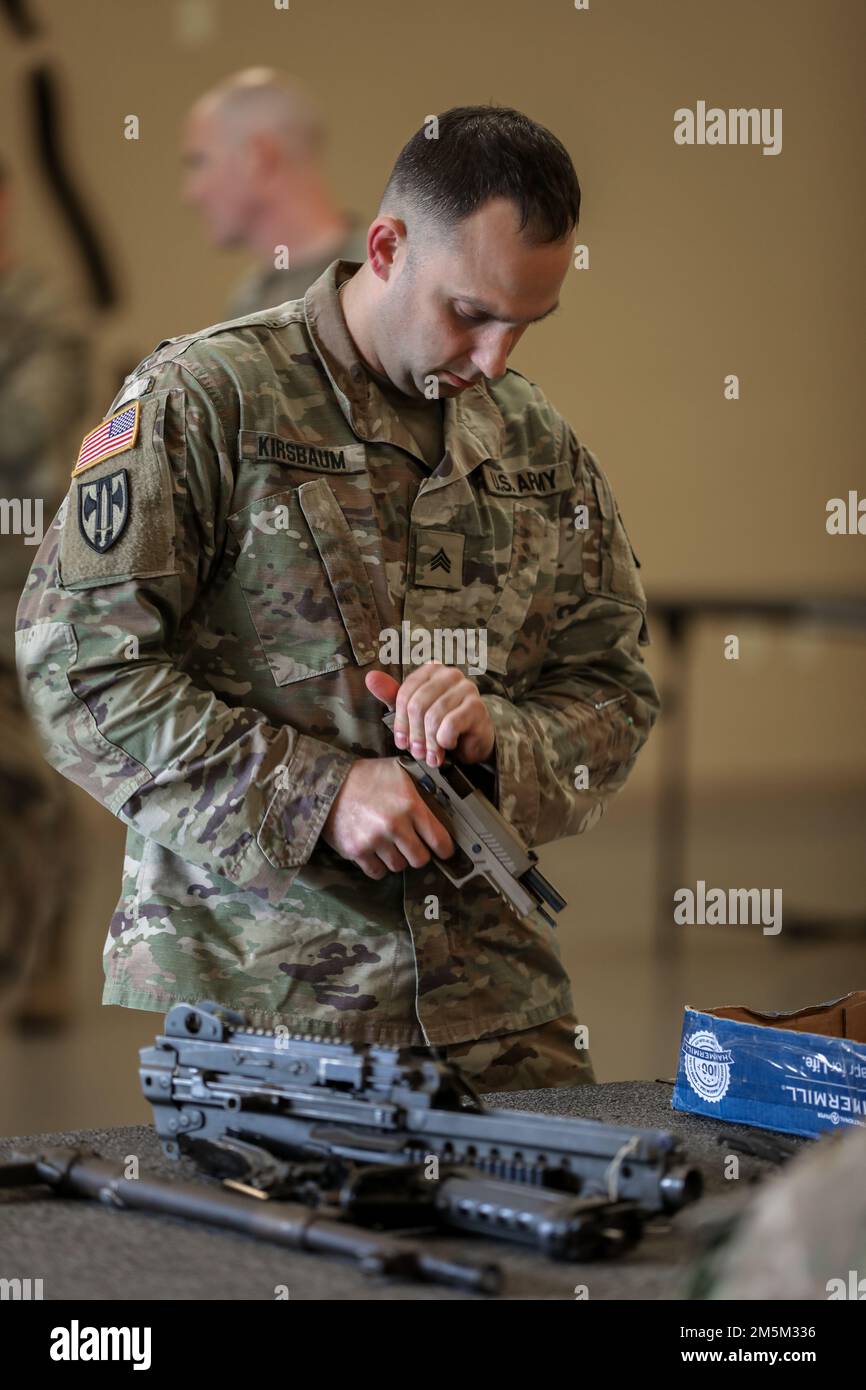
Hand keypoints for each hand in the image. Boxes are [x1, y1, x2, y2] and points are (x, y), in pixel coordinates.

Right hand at [321, 757, 453, 879]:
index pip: (438, 839)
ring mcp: (374, 840)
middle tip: (414, 847)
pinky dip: (378, 866)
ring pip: (398, 866)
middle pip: (420, 859)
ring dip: (397, 859)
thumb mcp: (399, 769)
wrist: (327, 783)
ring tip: (391, 846)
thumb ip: (422, 782)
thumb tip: (446, 789)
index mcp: (410, 805)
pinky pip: (376, 872)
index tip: (444, 852)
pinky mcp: (356, 851)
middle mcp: (394, 825)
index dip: (445, 849)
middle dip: (419, 854)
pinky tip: (376, 853)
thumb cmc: (366, 775)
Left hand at [366, 663, 494, 767]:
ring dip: (429, 742)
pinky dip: (445, 741)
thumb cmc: (442, 724)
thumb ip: (393, 695)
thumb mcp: (413, 712)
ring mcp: (466, 688)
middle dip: (415, 734)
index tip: (402, 742)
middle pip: (417, 705)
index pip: (405, 693)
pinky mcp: (477, 706)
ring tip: (431, 756)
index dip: (400, 722)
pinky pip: (450, 725)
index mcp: (431, 670)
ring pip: (433, 717)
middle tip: (417, 753)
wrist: (473, 741)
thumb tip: (370, 677)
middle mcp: (449, 674)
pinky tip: (448, 746)